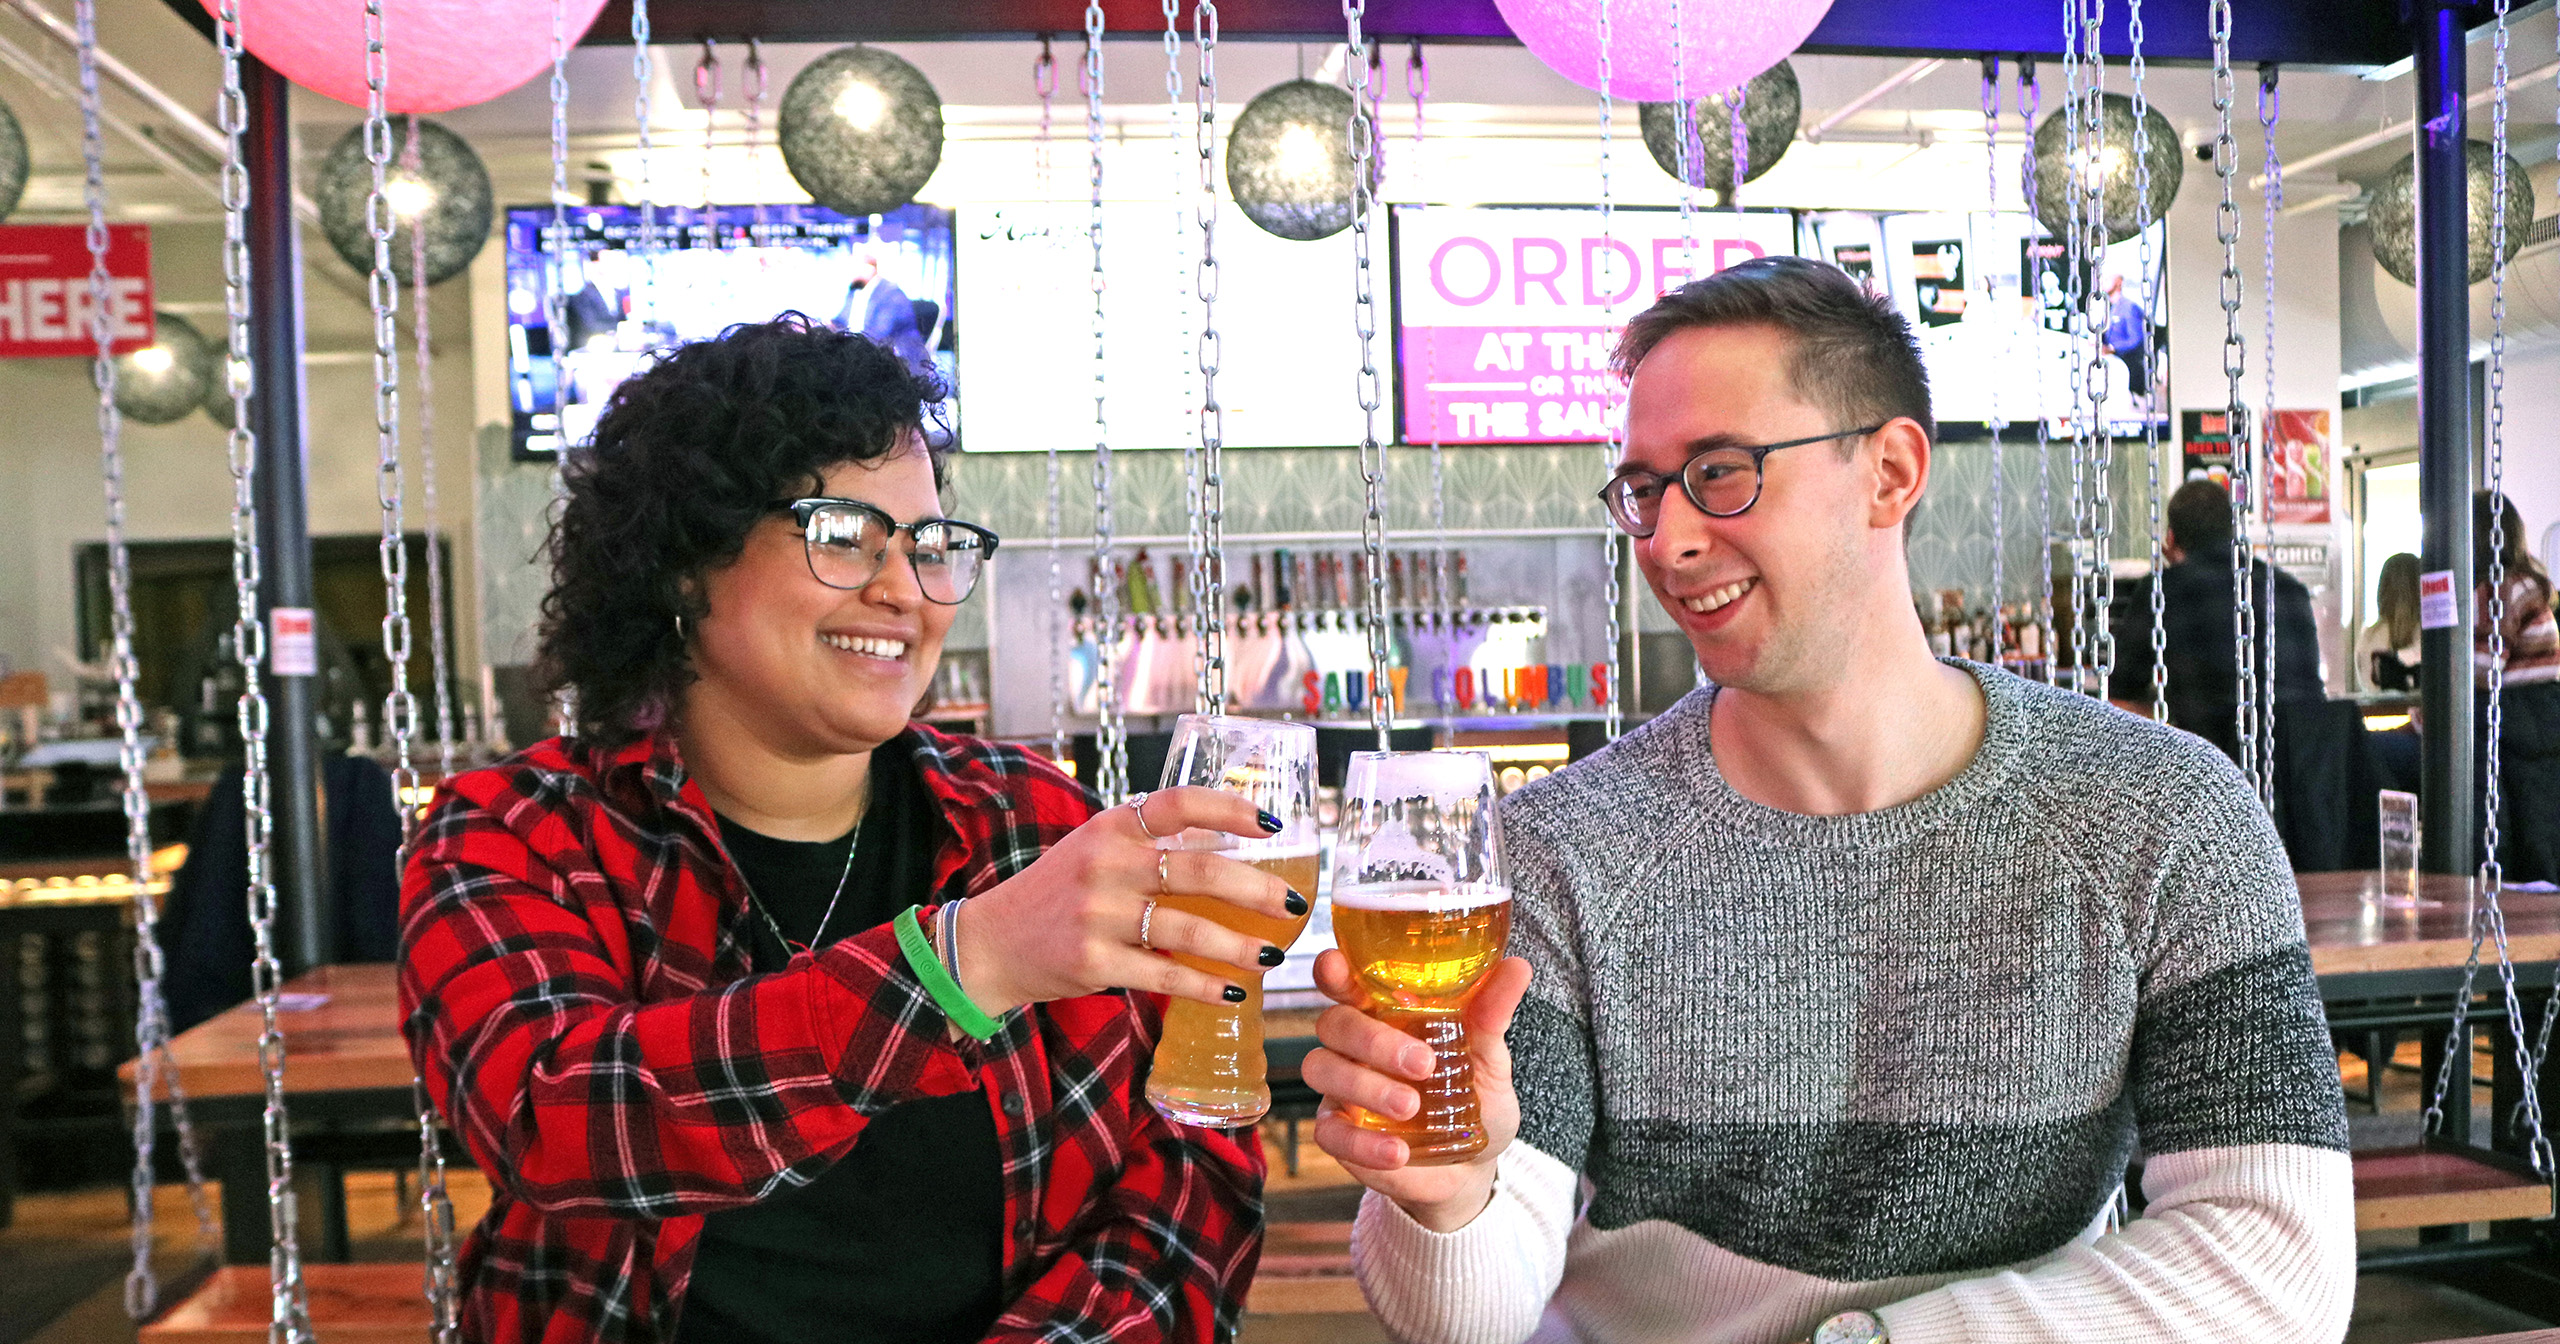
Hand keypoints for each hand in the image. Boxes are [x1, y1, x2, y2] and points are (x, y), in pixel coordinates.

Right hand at [952, 787, 1306, 1015]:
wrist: (992, 942)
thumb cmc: (1058, 893)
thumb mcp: (1094, 849)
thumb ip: (1149, 844)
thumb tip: (1229, 845)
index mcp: (1110, 827)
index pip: (1179, 803)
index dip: (1230, 810)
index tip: (1273, 825)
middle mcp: (1105, 865)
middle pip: (1198, 872)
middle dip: (1257, 890)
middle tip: (1294, 904)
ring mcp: (1097, 915)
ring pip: (1188, 930)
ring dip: (1239, 946)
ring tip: (1272, 957)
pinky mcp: (1092, 962)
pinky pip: (1163, 974)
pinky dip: (1204, 985)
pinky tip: (1232, 991)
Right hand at [1302, 949, 1533, 1232]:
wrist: (1476, 1168)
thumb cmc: (1474, 1100)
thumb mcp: (1490, 1057)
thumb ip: (1492, 1014)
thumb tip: (1517, 967)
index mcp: (1384, 1013)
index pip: (1346, 981)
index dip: (1333, 970)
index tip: (1335, 965)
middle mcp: (1356, 1046)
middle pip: (1334, 1024)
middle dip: (1372, 1039)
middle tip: (1423, 1062)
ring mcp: (1342, 1090)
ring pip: (1322, 1070)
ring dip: (1365, 1087)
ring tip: (1411, 1106)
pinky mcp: (1341, 1135)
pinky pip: (1330, 1133)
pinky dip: (1362, 1143)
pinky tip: (1397, 1151)